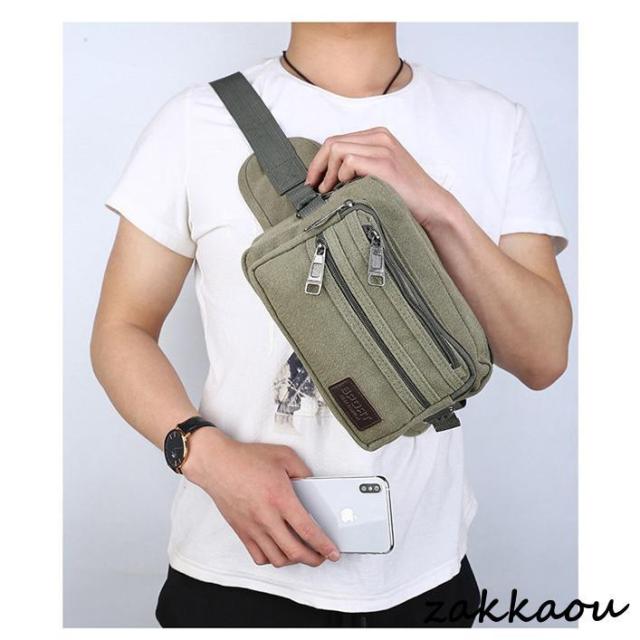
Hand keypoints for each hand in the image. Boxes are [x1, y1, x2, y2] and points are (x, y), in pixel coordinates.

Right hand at [181, 428, 339, 567]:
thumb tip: (312, 484)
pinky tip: (279, 550)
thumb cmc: (246, 459)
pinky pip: (259, 556)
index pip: (307, 531)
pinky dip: (272, 559)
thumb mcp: (284, 455)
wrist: (217, 464)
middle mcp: (267, 517)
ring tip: (302, 553)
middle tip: (322, 557)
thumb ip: (303, 470)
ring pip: (277, 558)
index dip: (324, 545)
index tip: (333, 552)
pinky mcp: (241, 531)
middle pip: (295, 552)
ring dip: (294, 560)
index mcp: (280, 498)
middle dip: (314, 559)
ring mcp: (253, 527)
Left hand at [305, 126, 454, 227]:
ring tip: (329, 191)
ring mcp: (383, 147)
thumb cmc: (404, 195)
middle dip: (318, 166)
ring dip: (328, 173)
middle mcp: (380, 137)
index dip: (319, 161)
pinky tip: (346, 189)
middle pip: (332, 142)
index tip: (313, 180)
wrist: (431, 206)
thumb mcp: (378, 174)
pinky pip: (349, 161)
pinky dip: (342, 176)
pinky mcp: (384, 162)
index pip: (337, 140)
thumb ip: (359, 167)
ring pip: (337, 150)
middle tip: (314, 188)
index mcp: (377, 136)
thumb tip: (327, 177)